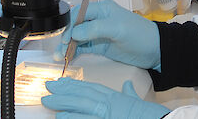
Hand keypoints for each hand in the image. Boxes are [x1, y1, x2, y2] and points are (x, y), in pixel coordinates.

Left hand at [42, 78, 169, 118]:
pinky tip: (62, 116)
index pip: (90, 87)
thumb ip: (129, 93)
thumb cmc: (150, 114)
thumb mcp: (137, 101)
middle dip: (64, 91)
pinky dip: (74, 117)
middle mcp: (109, 103)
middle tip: (47, 87)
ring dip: (63, 103)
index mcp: (115, 97)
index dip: (74, 84)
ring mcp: (107, 113)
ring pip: (81, 106)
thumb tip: (126, 85)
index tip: (60, 82)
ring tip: (48, 101)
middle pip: (82, 94)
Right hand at [54, 0, 160, 69]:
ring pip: (76, 37)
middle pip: (75, 25)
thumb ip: (95, 28)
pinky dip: (74, 51)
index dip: (70, 25)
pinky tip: (67, 57)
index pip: (79, 13)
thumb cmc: (140, 34)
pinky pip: (82, 47)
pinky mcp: (100, 45)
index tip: (67, 39)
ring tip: (60, 56)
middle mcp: (98, 19)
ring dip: (67, 46)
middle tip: (61, 50)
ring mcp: (98, 33)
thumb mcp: (118, 28)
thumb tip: (75, 32)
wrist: (154, 50)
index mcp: (102, 9)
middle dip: (66, 37)